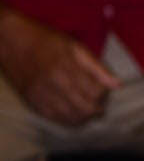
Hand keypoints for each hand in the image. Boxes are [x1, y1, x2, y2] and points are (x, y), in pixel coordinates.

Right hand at [0, 7, 121, 123]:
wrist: (11, 41)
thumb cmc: (46, 40)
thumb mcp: (74, 46)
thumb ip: (97, 67)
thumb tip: (117, 85)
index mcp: (68, 67)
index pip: (96, 92)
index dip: (105, 95)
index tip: (104, 90)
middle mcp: (55, 83)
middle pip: (86, 108)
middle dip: (97, 108)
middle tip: (99, 105)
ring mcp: (42, 94)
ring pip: (72, 118)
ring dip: (85, 117)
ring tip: (87, 110)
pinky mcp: (32, 102)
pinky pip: (55, 119)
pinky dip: (68, 120)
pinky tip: (72, 113)